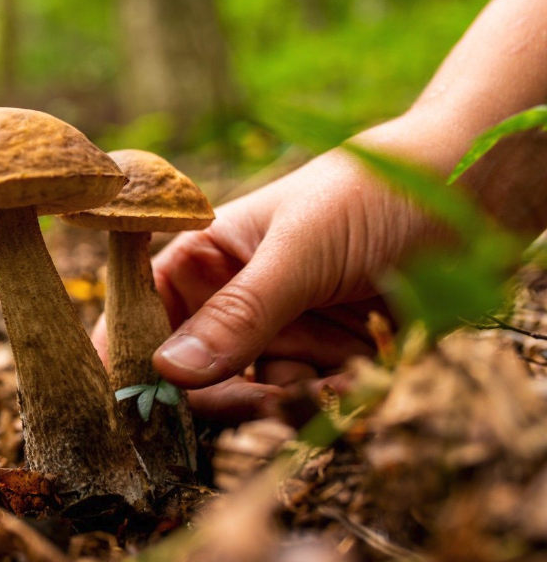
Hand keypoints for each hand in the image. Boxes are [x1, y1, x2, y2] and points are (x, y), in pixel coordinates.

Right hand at [93, 116, 446, 422]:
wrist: (471, 194)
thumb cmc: (372, 196)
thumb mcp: (299, 249)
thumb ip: (239, 313)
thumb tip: (164, 372)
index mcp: (204, 258)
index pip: (140, 312)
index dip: (128, 357)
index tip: (133, 405)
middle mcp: (231, 301)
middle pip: (189, 373)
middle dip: (219, 393)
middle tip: (263, 397)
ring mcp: (278, 334)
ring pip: (247, 395)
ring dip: (283, 399)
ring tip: (335, 374)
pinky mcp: (325, 362)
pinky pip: (304, 403)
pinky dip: (328, 400)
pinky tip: (360, 373)